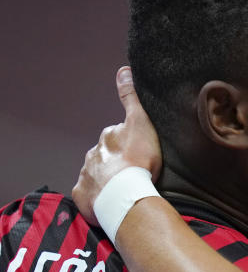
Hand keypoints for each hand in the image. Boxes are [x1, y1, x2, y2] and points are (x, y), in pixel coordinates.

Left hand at [72, 66, 161, 223]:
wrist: (125, 193)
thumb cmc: (138, 159)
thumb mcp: (140, 122)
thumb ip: (131, 98)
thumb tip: (123, 70)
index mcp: (107, 138)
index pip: (116, 136)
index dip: (128, 143)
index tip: (139, 151)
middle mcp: (93, 155)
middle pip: (105, 156)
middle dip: (115, 162)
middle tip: (134, 172)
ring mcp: (86, 176)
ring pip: (97, 175)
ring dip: (107, 180)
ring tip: (125, 189)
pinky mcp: (84, 196)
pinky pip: (90, 195)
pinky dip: (98, 197)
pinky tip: (110, 200)